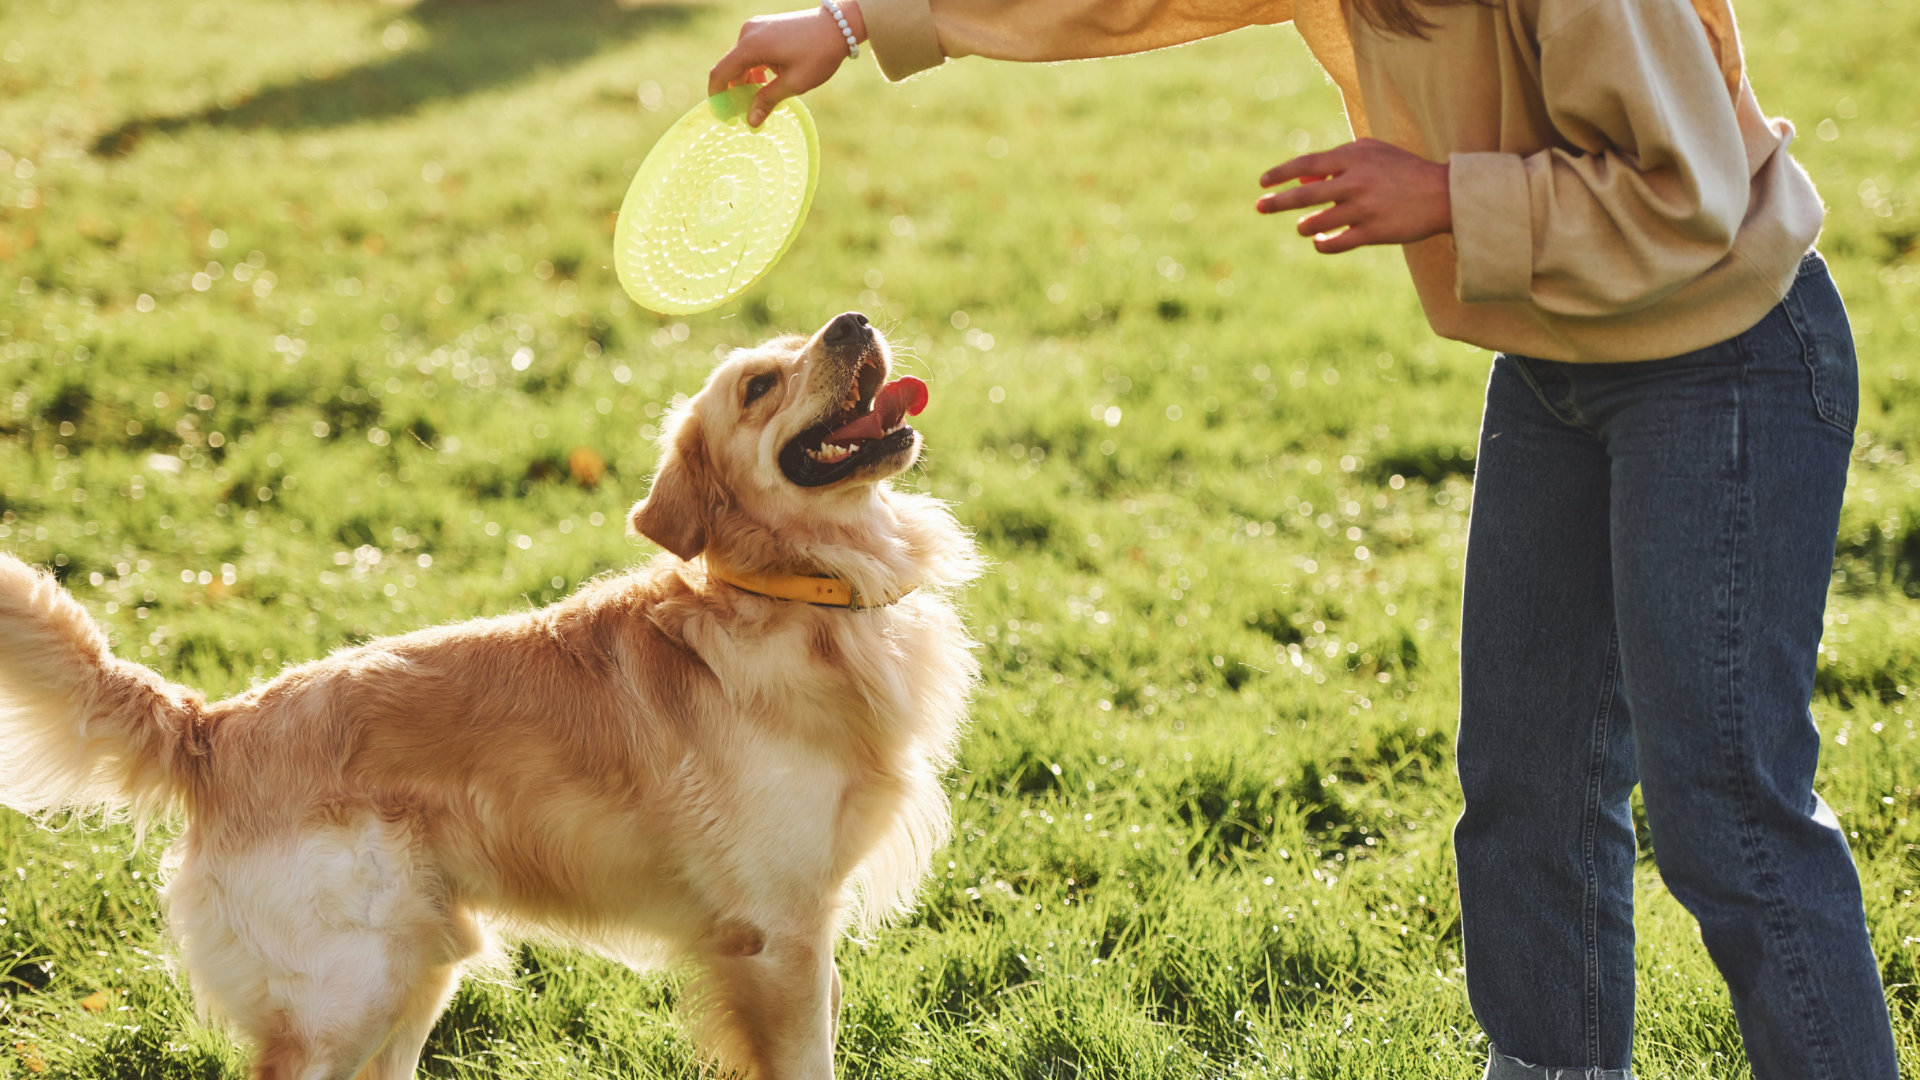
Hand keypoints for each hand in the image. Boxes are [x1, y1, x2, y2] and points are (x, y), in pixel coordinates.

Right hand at [709, 2, 865, 127]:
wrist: (838, 26)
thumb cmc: (819, 54)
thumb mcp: (794, 82)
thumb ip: (768, 101)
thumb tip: (751, 122)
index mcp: (751, 45)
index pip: (720, 73)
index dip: (718, 97)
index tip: (724, 116)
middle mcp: (748, 32)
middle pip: (730, 67)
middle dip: (735, 92)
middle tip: (746, 114)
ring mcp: (756, 27)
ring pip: (741, 60)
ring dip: (747, 81)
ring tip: (761, 100)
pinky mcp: (765, 27)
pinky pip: (751, 52)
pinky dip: (755, 69)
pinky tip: (769, 83)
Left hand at [1256, 139, 1451, 253]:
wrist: (1443, 194)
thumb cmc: (1403, 170)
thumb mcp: (1373, 153)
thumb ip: (1339, 159)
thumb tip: (1304, 177)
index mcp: (1353, 158)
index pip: (1306, 164)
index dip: (1280, 173)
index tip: (1263, 182)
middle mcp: (1355, 182)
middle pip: (1303, 195)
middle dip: (1277, 202)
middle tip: (1260, 206)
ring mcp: (1362, 209)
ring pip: (1315, 223)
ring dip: (1305, 225)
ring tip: (1306, 225)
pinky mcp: (1372, 233)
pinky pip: (1334, 244)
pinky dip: (1322, 244)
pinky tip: (1320, 241)